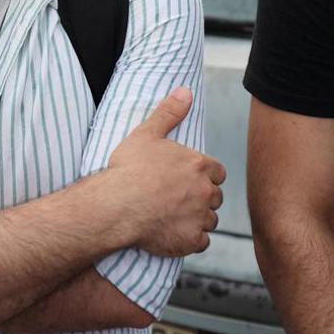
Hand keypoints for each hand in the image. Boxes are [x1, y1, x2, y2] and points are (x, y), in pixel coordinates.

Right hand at [106, 87, 225, 256]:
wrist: (116, 205)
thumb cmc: (128, 169)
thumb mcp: (146, 133)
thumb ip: (169, 112)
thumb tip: (185, 91)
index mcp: (199, 165)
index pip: (217, 172)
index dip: (204, 176)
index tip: (188, 179)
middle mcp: (204, 191)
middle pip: (215, 197)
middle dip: (202, 198)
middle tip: (179, 199)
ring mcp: (199, 217)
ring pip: (209, 221)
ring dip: (198, 220)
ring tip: (175, 217)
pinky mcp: (190, 241)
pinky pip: (201, 243)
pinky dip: (190, 240)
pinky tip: (174, 234)